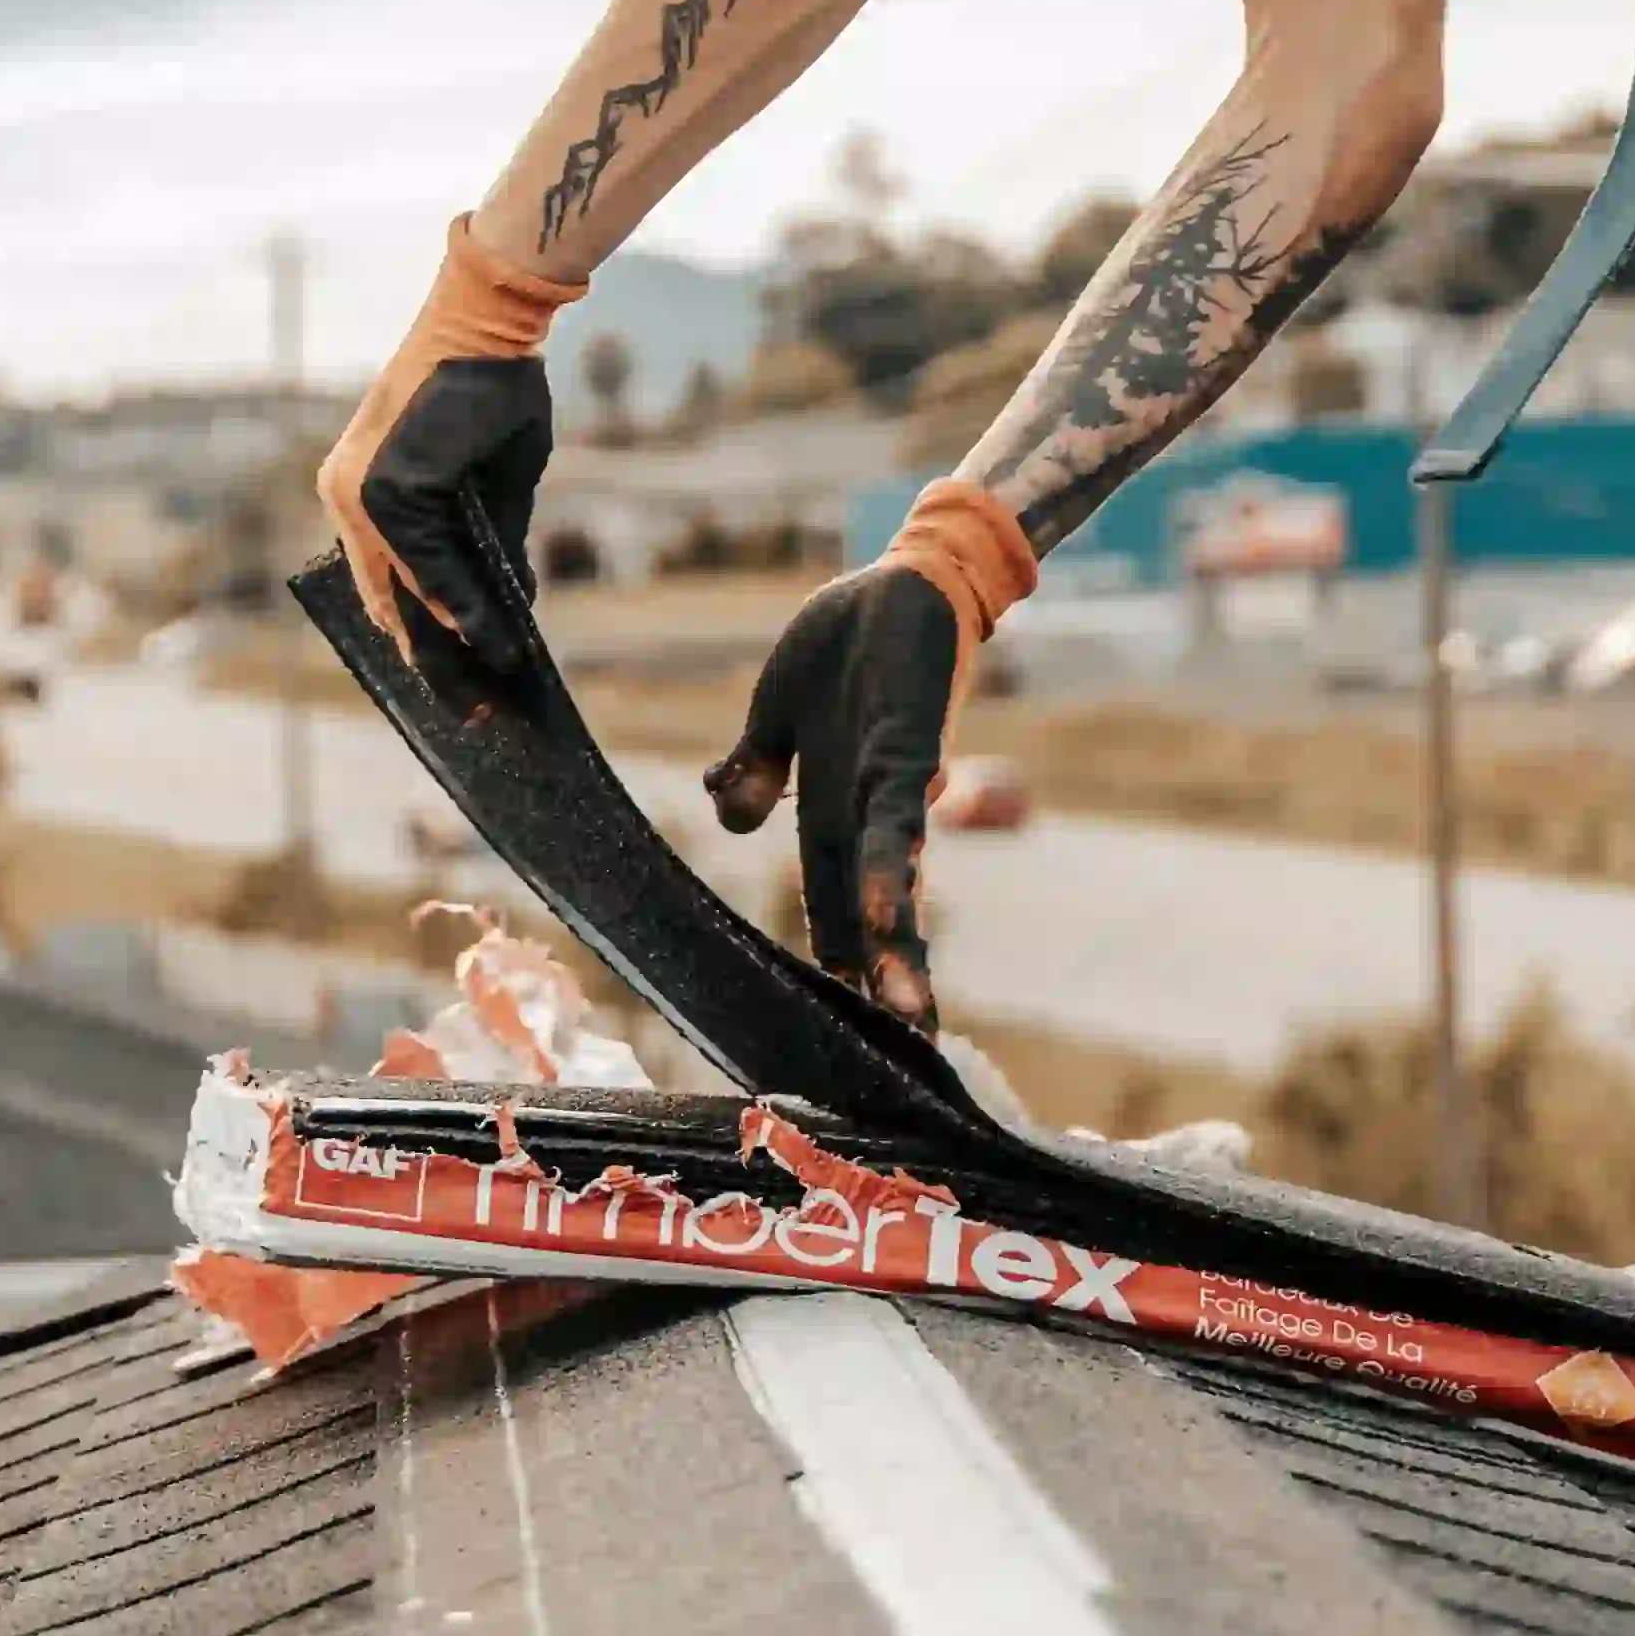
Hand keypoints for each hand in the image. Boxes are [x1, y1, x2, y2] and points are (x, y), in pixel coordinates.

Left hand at [316, 219, 577, 650]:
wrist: (486, 328)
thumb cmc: (488, 394)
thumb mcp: (487, 486)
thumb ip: (483, 546)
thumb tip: (502, 610)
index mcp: (356, 490)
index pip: (377, 581)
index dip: (413, 635)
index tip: (445, 680)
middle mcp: (344, 495)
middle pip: (384, 601)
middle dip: (429, 660)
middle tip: (467, 708)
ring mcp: (360, 494)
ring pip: (408, 593)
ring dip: (452, 644)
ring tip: (488, 687)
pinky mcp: (388, 490)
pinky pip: (428, 569)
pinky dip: (462, 609)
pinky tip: (492, 640)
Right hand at [710, 486, 1036, 1023]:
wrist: (906, 576)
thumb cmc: (851, 643)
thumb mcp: (780, 708)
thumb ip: (755, 765)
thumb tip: (725, 818)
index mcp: (832, 807)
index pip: (833, 903)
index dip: (839, 964)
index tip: (841, 1039)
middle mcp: (867, 809)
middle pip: (869, 911)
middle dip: (880, 983)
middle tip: (900, 1059)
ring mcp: (892, 782)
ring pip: (891, 880)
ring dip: (896, 945)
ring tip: (907, 1014)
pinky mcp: (909, 747)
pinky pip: (895, 814)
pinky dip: (891, 861)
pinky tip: (890, 904)